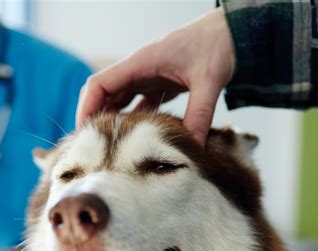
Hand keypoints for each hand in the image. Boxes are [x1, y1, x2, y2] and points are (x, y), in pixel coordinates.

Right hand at [76, 7, 235, 143]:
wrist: (233, 34)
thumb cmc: (218, 46)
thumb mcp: (209, 80)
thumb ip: (199, 114)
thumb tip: (193, 147)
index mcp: (142, 61)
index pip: (100, 84)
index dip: (87, 108)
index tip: (84, 133)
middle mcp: (139, 69)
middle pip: (103, 94)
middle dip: (95, 118)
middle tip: (94, 148)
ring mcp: (147, 76)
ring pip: (118, 100)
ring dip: (111, 121)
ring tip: (109, 148)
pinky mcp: (158, 84)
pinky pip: (136, 104)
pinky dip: (131, 121)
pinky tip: (133, 140)